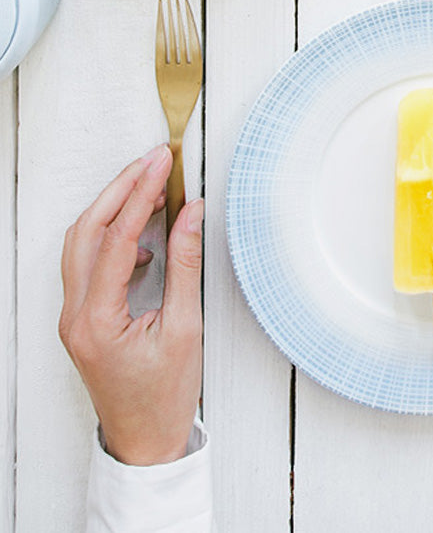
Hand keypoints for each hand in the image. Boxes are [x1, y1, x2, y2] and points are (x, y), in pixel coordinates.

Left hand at [59, 144, 204, 465]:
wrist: (144, 439)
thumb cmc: (165, 395)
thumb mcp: (184, 328)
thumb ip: (184, 265)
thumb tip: (190, 214)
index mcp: (97, 319)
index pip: (118, 238)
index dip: (141, 194)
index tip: (161, 164)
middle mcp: (75, 314)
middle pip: (86, 231)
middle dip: (119, 188)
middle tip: (151, 160)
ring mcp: (75, 315)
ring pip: (82, 243)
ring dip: (112, 208)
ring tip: (148, 185)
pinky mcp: (84, 316)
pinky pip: (89, 262)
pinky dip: (113, 236)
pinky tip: (142, 234)